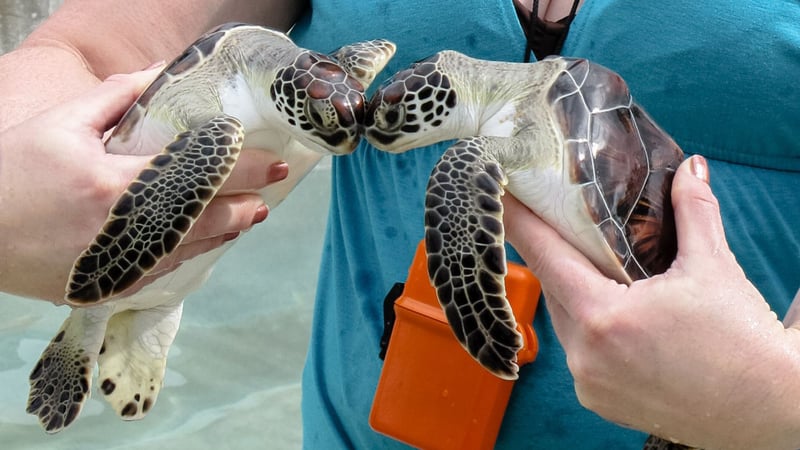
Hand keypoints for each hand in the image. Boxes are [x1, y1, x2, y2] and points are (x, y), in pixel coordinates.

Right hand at [0, 68, 287, 302]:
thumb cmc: (10, 172)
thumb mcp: (61, 124)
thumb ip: (116, 98)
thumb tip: (161, 71)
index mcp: (111, 186)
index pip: (194, 176)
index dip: (238, 168)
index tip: (268, 160)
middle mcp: (120, 232)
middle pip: (201, 218)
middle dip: (243, 201)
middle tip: (273, 186)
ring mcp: (115, 266)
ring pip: (188, 249)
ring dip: (225, 230)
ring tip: (253, 213)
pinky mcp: (106, 286)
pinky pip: (163, 271)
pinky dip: (193, 253)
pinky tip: (211, 240)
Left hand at [504, 156, 799, 448]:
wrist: (769, 409)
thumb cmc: (740, 341)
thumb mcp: (714, 267)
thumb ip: (692, 211)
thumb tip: (689, 168)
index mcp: (603, 317)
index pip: (545, 257)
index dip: (521, 224)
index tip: (502, 199)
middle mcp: (585, 356)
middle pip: (554, 289)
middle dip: (558, 257)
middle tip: (563, 228)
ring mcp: (589, 383)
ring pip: (565, 323)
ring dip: (574, 294)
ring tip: (595, 269)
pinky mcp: (599, 402)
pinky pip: (578, 354)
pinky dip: (587, 330)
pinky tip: (612, 315)